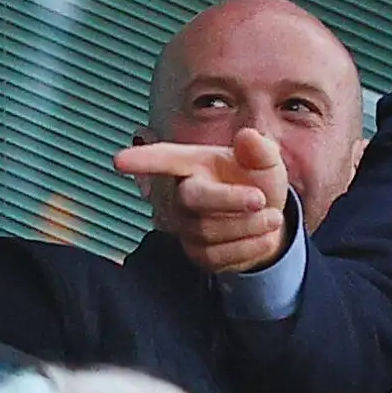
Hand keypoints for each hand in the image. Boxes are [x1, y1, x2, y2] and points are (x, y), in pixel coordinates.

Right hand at [111, 128, 292, 273]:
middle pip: (191, 199)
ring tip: (272, 216)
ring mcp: (185, 227)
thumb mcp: (266, 160)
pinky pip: (218, 256)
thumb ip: (260, 149)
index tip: (119, 160)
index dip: (142, 160)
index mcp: (192, 163)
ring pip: (208, 231)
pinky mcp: (197, 254)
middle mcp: (180, 194)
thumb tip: (248, 136)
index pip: (162, 159)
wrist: (268, 218)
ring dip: (248, 226)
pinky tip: (264, 236)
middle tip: (261, 199)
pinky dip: (249, 247)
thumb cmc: (257, 180)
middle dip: (228, 200)